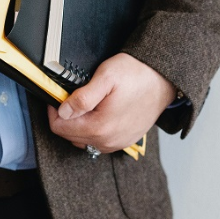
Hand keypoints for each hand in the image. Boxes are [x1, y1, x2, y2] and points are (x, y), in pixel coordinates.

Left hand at [47, 53, 177, 152]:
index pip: (59, 127)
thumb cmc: (137, 75)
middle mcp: (107, 141)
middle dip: (67, 117)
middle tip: (74, 96)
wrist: (164, 79)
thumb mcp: (106, 77)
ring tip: (87, 103)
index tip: (59, 96)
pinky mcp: (125, 141)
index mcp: (100, 127)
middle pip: (70, 135)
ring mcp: (117, 143)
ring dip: (79, 124)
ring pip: (83, 140)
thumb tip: (62, 111)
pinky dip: (93, 129)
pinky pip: (98, 141)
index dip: (55, 110)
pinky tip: (99, 112)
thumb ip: (82, 97)